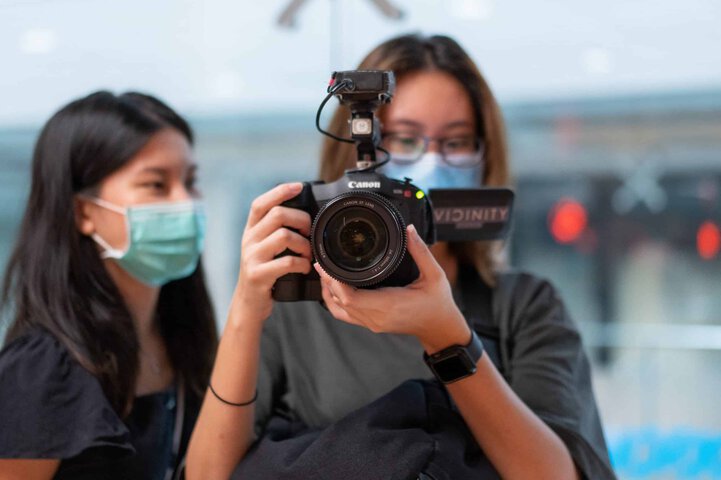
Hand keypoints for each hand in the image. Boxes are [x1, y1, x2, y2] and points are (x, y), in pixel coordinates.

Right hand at [233, 183, 311, 322]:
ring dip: (304, 244)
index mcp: (251, 231)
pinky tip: (304, 267)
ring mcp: (252, 257)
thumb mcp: (263, 248)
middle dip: (301, 219)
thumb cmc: (263, 273)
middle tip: (310, 232)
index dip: (279, 192)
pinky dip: (301, 263)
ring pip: (284, 236)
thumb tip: (302, 216)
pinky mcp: (258, 274)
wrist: (248, 303)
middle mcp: (249, 240)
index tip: (299, 187)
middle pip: (277, 215)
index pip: (261, 203)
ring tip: (308, 253)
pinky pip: (285, 262)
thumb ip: (274, 231)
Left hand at [315, 224, 470, 352]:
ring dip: (328, 292)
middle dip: (328, 281)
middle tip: (321, 262)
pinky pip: (346, 315)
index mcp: (389, 304)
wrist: (440, 327)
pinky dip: (335, 302)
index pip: (350, 297)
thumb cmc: (438, 303)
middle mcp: (377, 317)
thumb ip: (421, 251)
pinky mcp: (372, 324)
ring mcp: (373, 323)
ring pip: (339, 310)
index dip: (334, 282)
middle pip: (340, 302)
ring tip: (324, 272)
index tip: (327, 265)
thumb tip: (409, 230)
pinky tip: (333, 288)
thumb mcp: (434, 275)